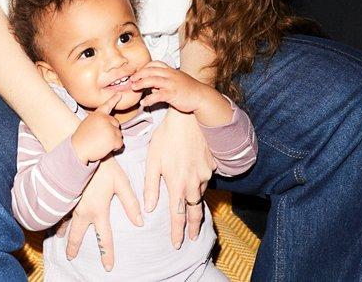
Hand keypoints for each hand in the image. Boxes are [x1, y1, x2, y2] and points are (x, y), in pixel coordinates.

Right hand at [56, 158, 142, 270]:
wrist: (83, 151)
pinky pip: (60, 211)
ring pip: (66, 223)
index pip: (104, 238)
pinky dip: (58, 218)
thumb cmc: (106, 167)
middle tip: (71, 257)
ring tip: (61, 241)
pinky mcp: (67, 194)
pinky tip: (56, 220)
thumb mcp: (123, 183)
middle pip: (78, 234)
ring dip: (64, 233)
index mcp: (99, 210)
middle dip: (74, 247)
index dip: (106, 254)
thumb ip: (131, 204)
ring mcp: (72, 203)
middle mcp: (83, 210)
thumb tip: (140, 222)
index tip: (108, 267)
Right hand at [71, 94, 123, 163]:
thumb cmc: (81, 139)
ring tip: (101, 143)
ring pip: (119, 135)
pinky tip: (105, 147)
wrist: (77, 149)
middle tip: (101, 137)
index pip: (107, 105)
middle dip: (112, 131)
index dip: (114, 99)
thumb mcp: (88, 124)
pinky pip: (120, 143)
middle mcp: (105, 119)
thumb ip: (99, 121)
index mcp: (97, 114)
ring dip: (113, 140)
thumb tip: (108, 124)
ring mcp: (110, 128)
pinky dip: (115, 148)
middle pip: (116, 124)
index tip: (119, 94)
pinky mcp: (113, 138)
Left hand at [130, 61, 206, 112]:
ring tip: (134, 88)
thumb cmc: (189, 89)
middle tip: (132, 80)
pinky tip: (144, 102)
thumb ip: (164, 80)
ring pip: (152, 80)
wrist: (202, 96)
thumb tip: (151, 85)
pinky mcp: (173, 94)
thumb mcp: (177, 79)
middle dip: (139, 74)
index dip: (144, 67)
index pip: (154, 64)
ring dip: (141, 83)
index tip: (138, 73)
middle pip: (150, 70)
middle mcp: (170, 75)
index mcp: (171, 70)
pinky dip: (149, 99)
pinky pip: (158, 96)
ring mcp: (171, 84)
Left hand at [144, 108, 215, 246]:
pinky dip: (201, 184)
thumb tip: (149, 208)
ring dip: (196, 203)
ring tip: (192, 212)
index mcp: (177, 185)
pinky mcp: (212, 165)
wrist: (189, 118)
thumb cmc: (166, 138)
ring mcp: (206, 174)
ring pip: (201, 194)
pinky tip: (195, 181)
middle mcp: (194, 183)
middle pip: (196, 212)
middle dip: (194, 227)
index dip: (178, 232)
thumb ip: (151, 186)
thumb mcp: (152, 161)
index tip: (177, 244)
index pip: (178, 216)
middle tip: (193, 238)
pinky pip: (206, 179)